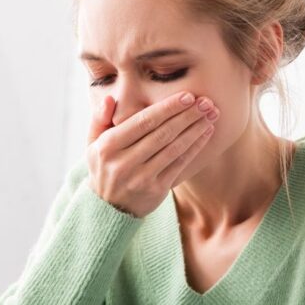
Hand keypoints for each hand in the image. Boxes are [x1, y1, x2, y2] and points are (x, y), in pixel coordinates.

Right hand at [86, 90, 218, 217]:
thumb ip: (99, 119)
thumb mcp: (92, 144)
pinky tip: (206, 133)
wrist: (108, 208)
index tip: (187, 96)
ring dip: (195, 129)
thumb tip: (108, 99)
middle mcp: (124, 163)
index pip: (143, 122)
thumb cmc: (104, 168)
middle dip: (186, 115)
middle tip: (206, 102)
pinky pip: (179, 164)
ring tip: (211, 114)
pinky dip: (194, 147)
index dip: (167, 108)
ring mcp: (141, 178)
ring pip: (173, 148)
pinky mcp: (156, 189)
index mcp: (108, 147)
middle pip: (162, 133)